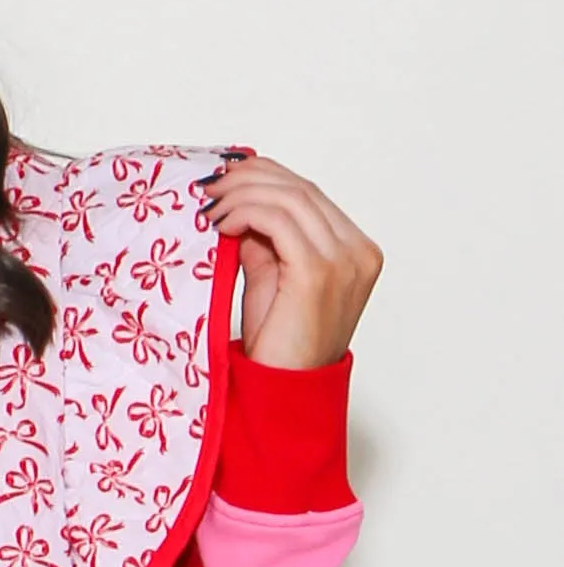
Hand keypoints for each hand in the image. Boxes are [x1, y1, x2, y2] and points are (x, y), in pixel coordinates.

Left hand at [204, 155, 381, 369]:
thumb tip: (240, 204)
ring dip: (241, 195)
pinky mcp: (319, 272)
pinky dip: (245, 212)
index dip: (265, 177)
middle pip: (301, 190)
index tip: (226, 176)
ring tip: (209, 206)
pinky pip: (278, 221)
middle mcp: (358, 252)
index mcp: (356, 251)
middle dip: (249, 179)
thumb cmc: (277, 344)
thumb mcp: (270, 277)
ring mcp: (344, 261)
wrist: (283, 389)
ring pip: (290, 199)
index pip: (309, 194)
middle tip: (210, 185)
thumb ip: (264, 239)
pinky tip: (222, 225)